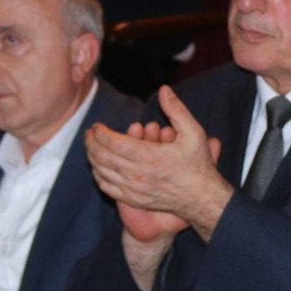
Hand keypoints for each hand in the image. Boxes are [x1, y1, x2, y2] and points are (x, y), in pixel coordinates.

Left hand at [83, 86, 232, 239]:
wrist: (202, 198)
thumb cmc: (197, 165)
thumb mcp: (194, 133)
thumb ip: (177, 110)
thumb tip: (164, 90)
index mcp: (150, 156)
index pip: (113, 142)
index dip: (100, 132)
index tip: (97, 126)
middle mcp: (138, 174)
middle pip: (102, 157)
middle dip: (91, 143)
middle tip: (89, 134)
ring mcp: (134, 189)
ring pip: (102, 172)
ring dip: (92, 158)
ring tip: (91, 147)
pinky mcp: (134, 200)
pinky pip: (107, 188)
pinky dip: (99, 176)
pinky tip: (99, 167)